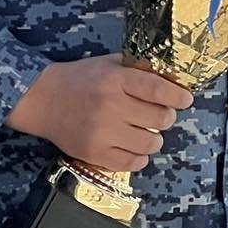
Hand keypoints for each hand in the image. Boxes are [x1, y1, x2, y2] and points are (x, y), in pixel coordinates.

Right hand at [5, 54, 192, 172]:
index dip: (178, 97)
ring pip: (151, 143)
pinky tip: (133, 148)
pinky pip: (133, 164)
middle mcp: (111, 106)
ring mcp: (103, 133)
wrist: (42, 100)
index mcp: (115, 80)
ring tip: (143, 132)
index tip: (185, 99)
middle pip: (160, 119)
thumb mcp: (108, 64)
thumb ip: (137, 69)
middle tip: (157, 115)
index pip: (158, 90)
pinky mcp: (95, 154)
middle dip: (165, 117)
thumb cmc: (79, 79)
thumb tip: (172, 79)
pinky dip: (139, 157)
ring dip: (153, 138)